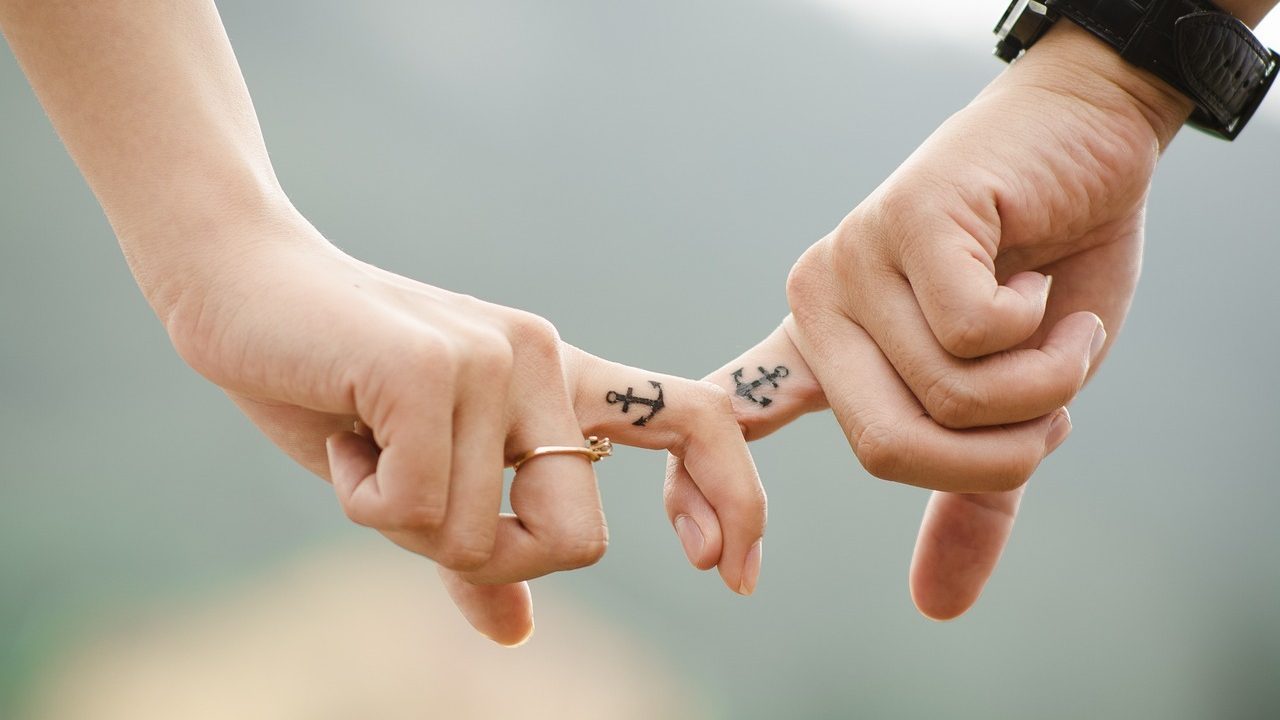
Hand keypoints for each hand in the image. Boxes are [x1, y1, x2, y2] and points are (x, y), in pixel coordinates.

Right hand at [158, 218, 765, 644]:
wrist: (239, 287)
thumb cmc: (330, 385)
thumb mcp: (415, 480)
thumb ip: (474, 551)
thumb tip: (518, 633)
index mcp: (558, 382)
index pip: (697, 420)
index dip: (735, 498)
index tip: (729, 575)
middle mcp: (545, 361)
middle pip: (579, 540)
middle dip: (494, 560)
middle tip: (414, 507)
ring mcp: (496, 360)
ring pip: (487, 536)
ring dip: (406, 526)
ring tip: (362, 448)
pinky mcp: (437, 368)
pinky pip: (423, 507)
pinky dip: (365, 501)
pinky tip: (340, 436)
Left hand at [678, 23, 1193, 618]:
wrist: (1085, 139)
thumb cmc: (1045, 266)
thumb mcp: (1011, 400)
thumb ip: (969, 493)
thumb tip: (935, 608)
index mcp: (824, 349)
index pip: (734, 421)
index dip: (703, 492)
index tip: (713, 566)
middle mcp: (818, 305)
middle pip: (885, 447)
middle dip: (997, 452)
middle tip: (1053, 409)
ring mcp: (854, 260)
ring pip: (944, 394)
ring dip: (1040, 386)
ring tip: (1058, 329)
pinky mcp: (906, 220)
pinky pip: (970, 333)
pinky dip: (1042, 332)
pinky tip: (1041, 281)